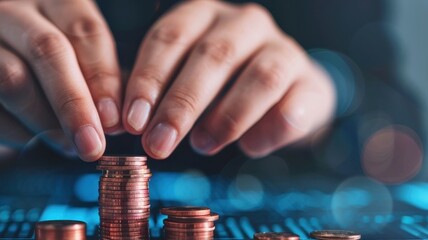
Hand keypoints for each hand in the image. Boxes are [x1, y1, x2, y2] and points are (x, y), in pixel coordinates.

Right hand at [0, 0, 122, 160]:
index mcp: (52, 3)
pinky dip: (14, 134)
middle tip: (93, 143)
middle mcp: (11, 16)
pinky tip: (31, 143)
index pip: (82, 27)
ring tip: (68, 146)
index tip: (116, 119)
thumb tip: (119, 121)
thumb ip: (104, 91)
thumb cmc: (51, 85)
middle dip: (74, 101)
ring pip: (12, 80)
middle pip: (46, 49)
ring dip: (46, 121)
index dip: (103, 75)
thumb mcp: (85, 77)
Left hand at [123, 1, 335, 158]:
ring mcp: (283, 48)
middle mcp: (244, 23)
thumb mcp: (180, 80)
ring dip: (227, 117)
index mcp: (203, 14)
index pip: (170, 37)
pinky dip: (270, 130)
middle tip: (157, 144)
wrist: (284, 95)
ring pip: (260, 77)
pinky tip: (251, 148)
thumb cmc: (218, 86)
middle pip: (212, 55)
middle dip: (180, 104)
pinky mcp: (311, 82)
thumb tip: (116, 122)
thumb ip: (152, 94)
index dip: (148, 79)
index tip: (130, 121)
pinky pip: (294, 105)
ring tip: (203, 146)